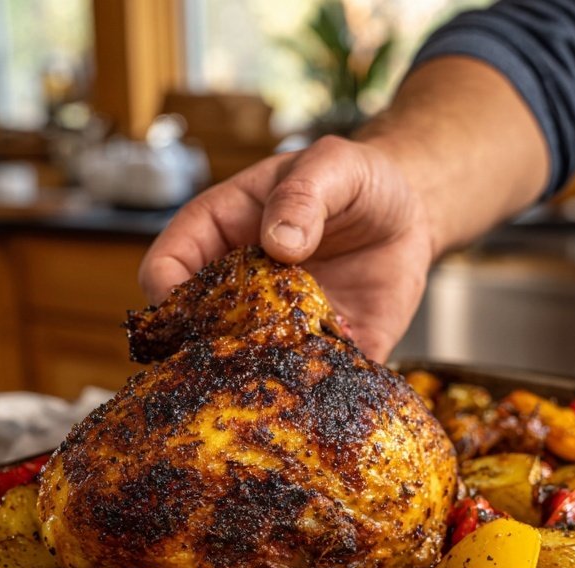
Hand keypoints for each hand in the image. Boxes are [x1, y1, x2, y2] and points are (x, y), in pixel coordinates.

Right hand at [138, 135, 433, 362]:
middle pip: (197, 332)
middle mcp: (238, 291)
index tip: (186, 314)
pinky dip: (313, 392)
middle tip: (243, 351)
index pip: (166, 268)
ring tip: (291, 368)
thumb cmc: (355, 181)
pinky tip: (335, 378)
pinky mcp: (319, 357)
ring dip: (260, 377)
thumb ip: (303, 196)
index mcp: (219, 236)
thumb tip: (278, 242)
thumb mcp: (332, 167)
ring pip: (245, 369)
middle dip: (210, 349)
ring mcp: (274, 329)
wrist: (407, 213)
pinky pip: (306, 386)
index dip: (166, 294)